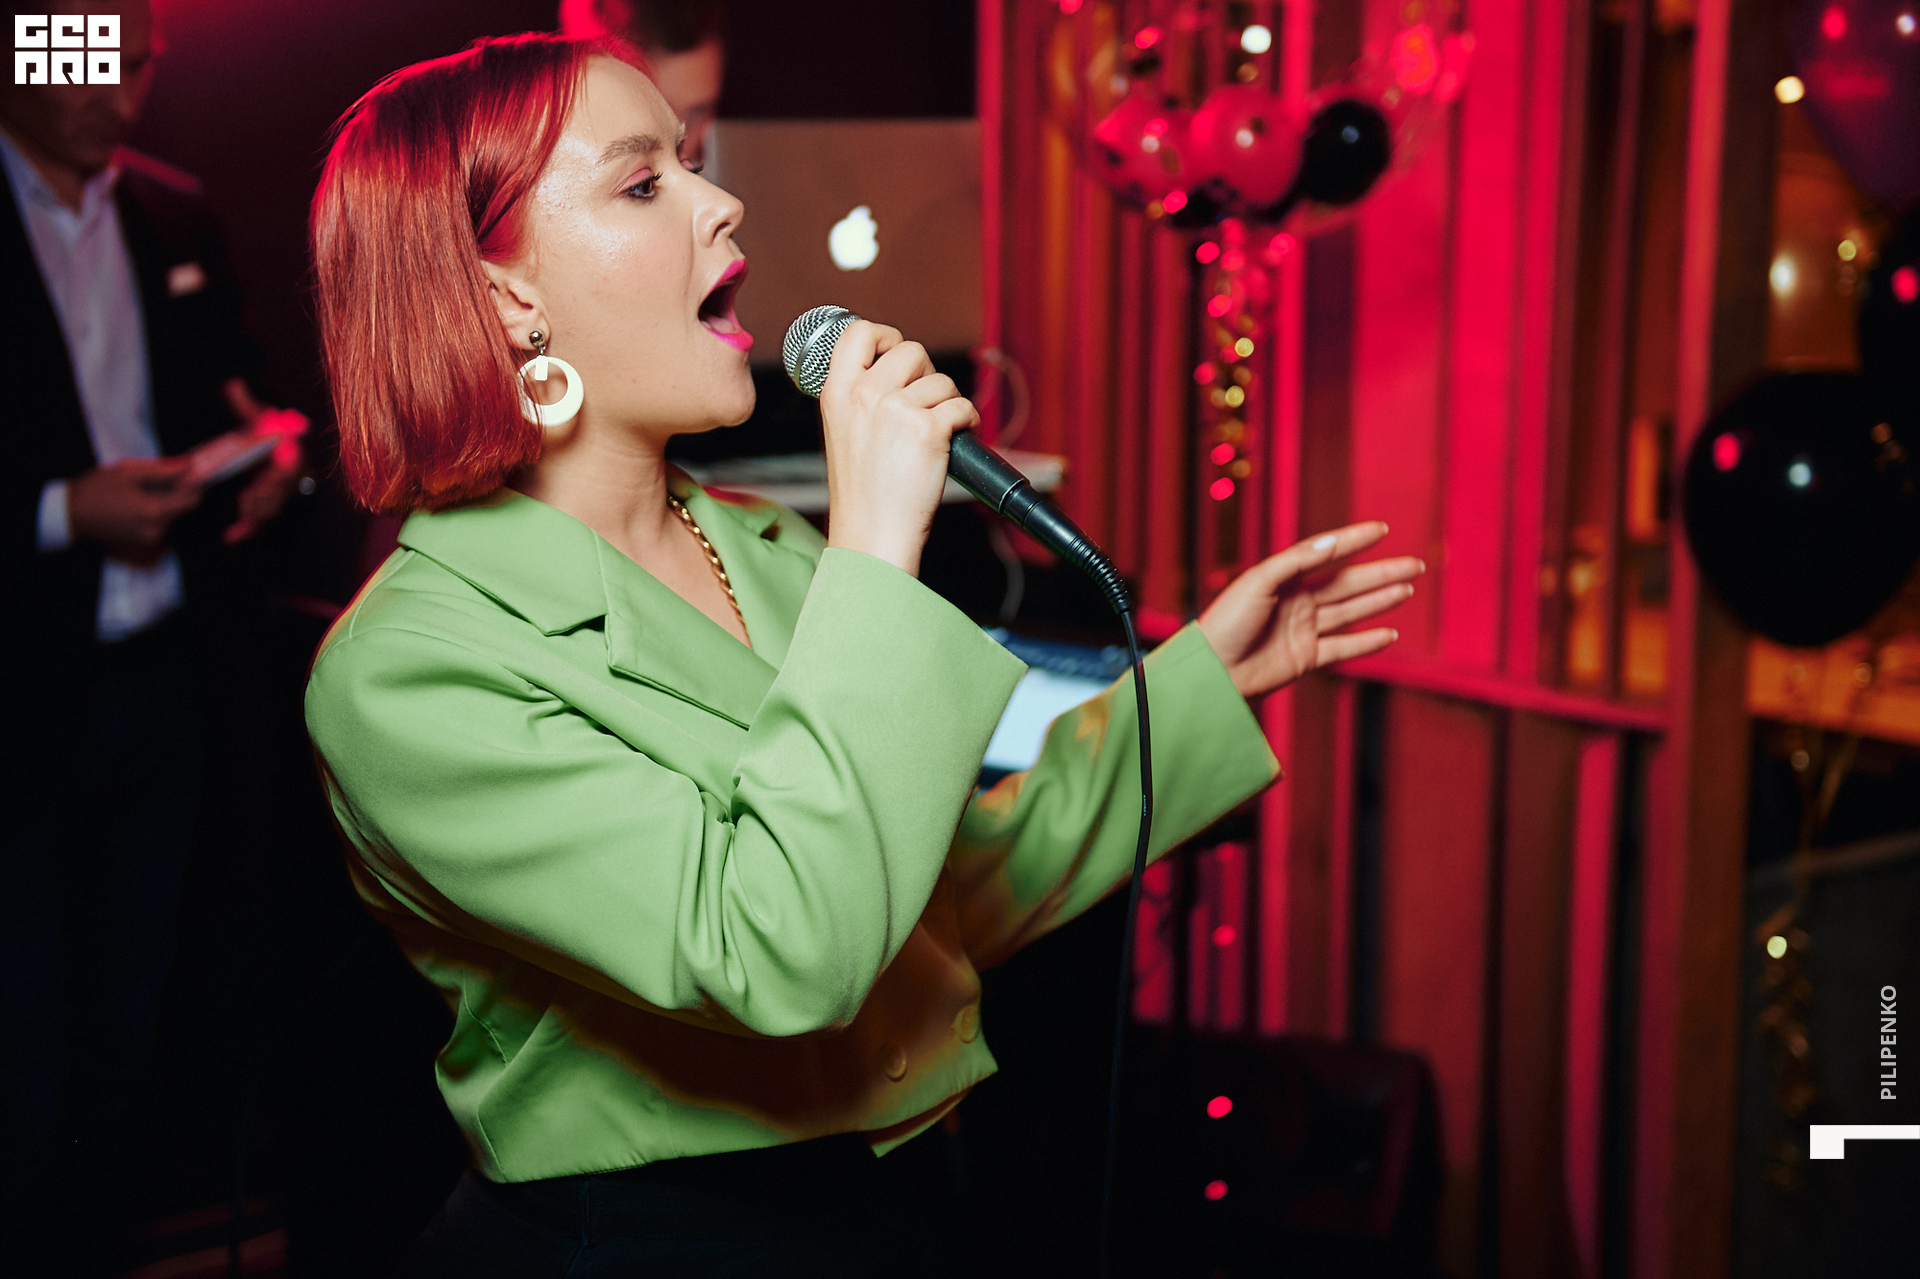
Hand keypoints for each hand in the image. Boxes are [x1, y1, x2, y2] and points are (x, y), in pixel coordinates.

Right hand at [67, 455, 201, 559]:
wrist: (70, 513)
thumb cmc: (96, 489)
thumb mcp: (129, 471)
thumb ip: (164, 469)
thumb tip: (189, 465)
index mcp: (155, 511)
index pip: (193, 500)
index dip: (195, 484)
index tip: (189, 473)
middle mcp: (157, 529)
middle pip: (183, 508)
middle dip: (178, 491)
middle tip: (160, 477)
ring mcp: (150, 539)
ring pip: (172, 515)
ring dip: (166, 501)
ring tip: (142, 489)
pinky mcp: (143, 542)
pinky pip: (160, 523)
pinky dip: (156, 510)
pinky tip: (138, 501)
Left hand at [220, 378, 309, 543]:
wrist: (265, 454)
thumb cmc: (262, 436)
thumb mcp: (255, 419)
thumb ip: (244, 405)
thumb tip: (233, 384)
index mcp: (289, 458)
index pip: (291, 469)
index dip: (283, 473)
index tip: (275, 472)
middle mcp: (286, 481)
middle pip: (280, 494)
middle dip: (266, 496)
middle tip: (249, 496)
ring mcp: (276, 498)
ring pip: (270, 511)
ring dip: (257, 510)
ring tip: (242, 506)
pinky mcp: (262, 511)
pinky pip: (256, 525)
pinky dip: (244, 532)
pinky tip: (229, 537)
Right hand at [817, 321, 978, 575]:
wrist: (873, 535)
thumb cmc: (864, 492)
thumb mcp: (844, 432)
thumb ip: (862, 396)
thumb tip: (902, 370)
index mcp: (836, 393)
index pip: (857, 332)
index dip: (884, 335)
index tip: (896, 353)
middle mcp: (863, 395)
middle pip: (911, 350)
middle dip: (926, 374)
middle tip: (922, 407)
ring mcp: (895, 409)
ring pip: (942, 380)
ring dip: (947, 403)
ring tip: (934, 434)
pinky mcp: (927, 429)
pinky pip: (962, 406)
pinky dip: (966, 422)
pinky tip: (953, 441)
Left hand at [1196, 521, 1423, 699]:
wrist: (1213, 671)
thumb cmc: (1227, 622)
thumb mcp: (1259, 582)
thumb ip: (1296, 562)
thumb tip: (1331, 543)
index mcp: (1283, 578)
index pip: (1325, 554)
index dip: (1353, 541)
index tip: (1381, 530)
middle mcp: (1296, 602)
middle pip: (1347, 584)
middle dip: (1381, 573)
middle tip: (1414, 565)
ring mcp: (1303, 630)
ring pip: (1350, 612)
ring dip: (1379, 601)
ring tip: (1407, 589)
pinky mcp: (1305, 658)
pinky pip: (1342, 648)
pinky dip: (1366, 642)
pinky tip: (1389, 633)